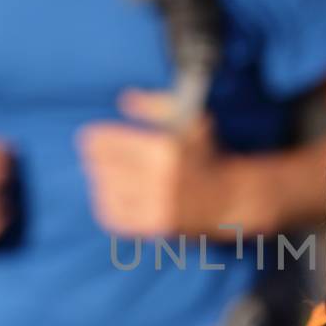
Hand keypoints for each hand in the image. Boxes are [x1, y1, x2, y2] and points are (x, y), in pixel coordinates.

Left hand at [77, 89, 233, 237]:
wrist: (230, 198)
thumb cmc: (207, 155)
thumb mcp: (190, 121)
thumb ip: (156, 105)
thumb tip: (125, 100)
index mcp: (165, 148)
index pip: (105, 141)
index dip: (95, 137)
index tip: (95, 138)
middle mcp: (159, 178)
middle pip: (100, 166)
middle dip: (97, 160)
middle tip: (99, 157)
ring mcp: (157, 204)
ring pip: (104, 191)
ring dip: (102, 182)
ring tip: (108, 176)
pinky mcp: (155, 226)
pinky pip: (113, 216)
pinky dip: (108, 205)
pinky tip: (115, 197)